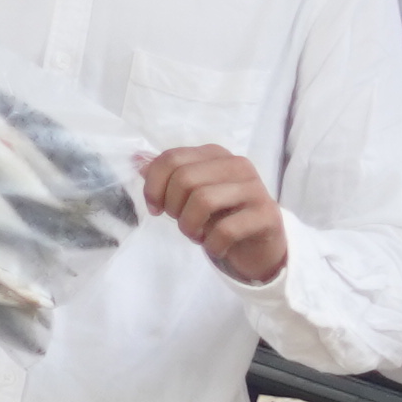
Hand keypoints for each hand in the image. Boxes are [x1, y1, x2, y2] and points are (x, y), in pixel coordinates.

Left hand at [140, 142, 291, 287]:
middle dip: (173, 207)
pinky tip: (215, 246)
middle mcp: (237, 165)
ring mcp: (254, 188)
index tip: (155, 208)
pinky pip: (225, 230)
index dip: (154, 186)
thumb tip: (135, 160)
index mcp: (214, 155)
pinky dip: (212, 245)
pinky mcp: (266, 214)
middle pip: (185, 178)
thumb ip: (166, 177)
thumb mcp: (190, 194)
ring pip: (203, 200)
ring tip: (196, 235)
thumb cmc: (221, 216)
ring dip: (190, 226)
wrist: (260, 244)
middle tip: (182, 222)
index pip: (171, 158)